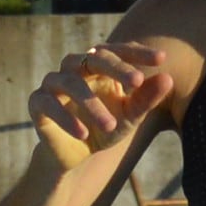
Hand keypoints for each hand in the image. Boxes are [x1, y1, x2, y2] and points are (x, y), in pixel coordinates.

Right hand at [28, 42, 173, 166]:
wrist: (75, 154)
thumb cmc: (104, 127)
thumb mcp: (129, 117)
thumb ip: (145, 99)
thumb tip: (168, 79)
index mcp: (98, 65)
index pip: (118, 51)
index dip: (137, 53)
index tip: (162, 58)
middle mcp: (74, 68)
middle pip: (93, 58)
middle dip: (116, 68)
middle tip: (137, 81)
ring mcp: (53, 83)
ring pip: (70, 83)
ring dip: (91, 104)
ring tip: (111, 125)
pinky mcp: (37, 103)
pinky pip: (48, 104)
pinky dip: (66, 119)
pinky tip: (83, 134)